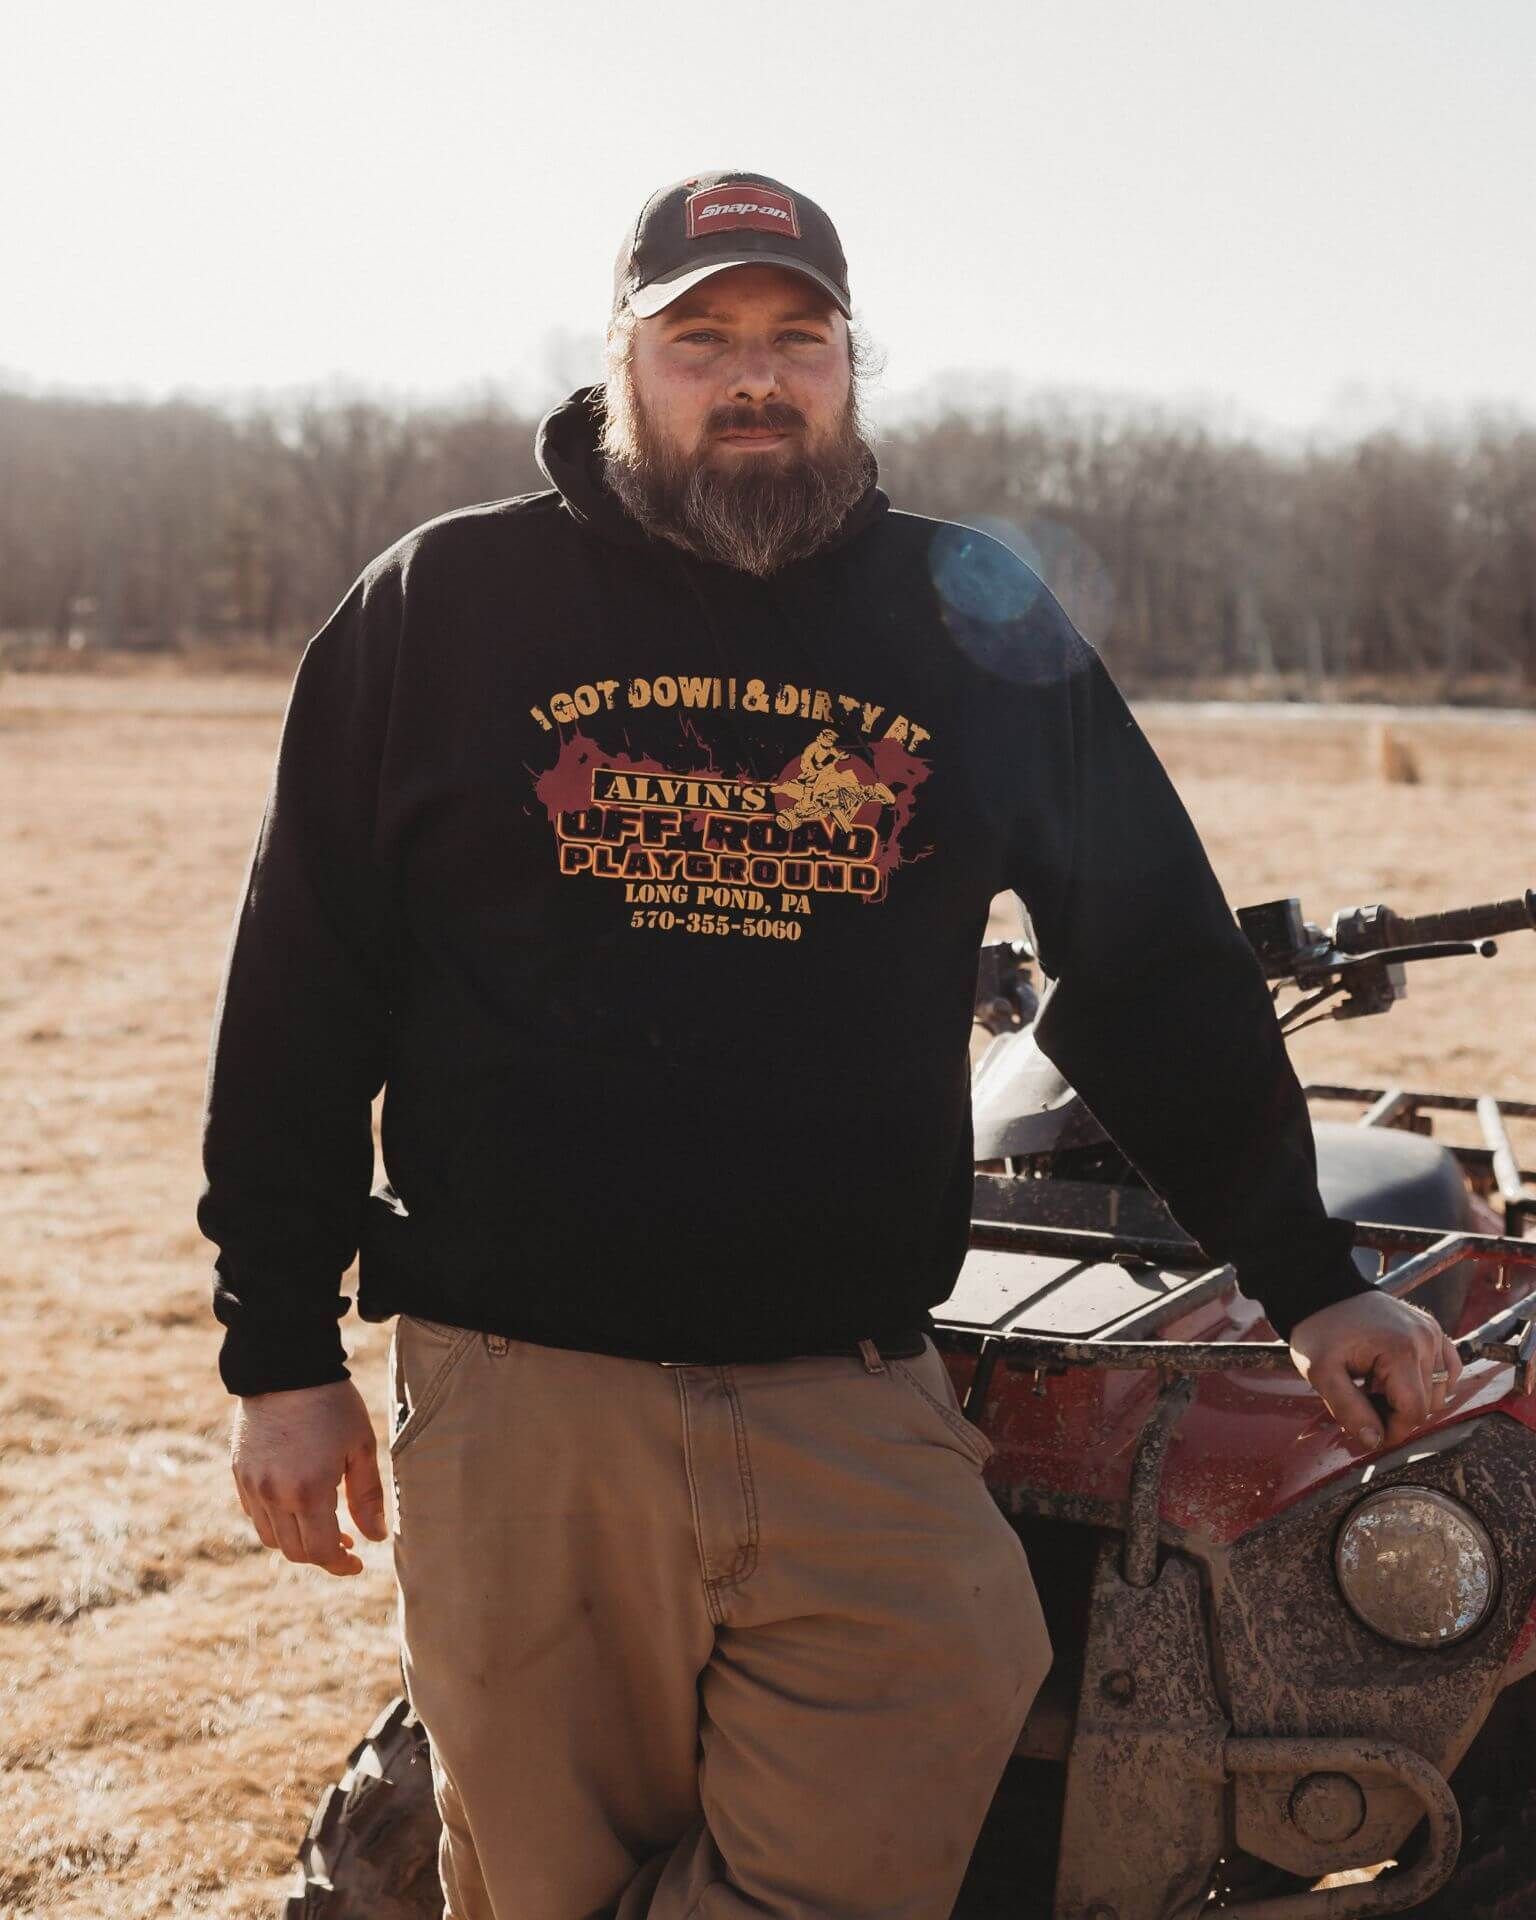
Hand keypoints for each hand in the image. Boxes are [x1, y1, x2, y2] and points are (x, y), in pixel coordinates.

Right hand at [230, 1378, 387, 1575]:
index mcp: (308, 1491)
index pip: (321, 1551)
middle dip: (322, 1555)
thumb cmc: (331, 1404)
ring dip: (297, 1541)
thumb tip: (376, 1537)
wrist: (285, 1367)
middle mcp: (273, 1495)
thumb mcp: (359, 1446)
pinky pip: (254, 1514)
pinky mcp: (238, 1473)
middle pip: (294, 1550)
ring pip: (271, 1537)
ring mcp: (251, 1485)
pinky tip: (296, 1504)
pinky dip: (275, 1521)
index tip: (357, 1561)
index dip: (340, 1564)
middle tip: (345, 1542)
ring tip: (322, 1524)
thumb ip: (367, 1496)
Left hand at [1288, 1290, 1462, 1451]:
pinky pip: (1447, 1369)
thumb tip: (1374, 1441)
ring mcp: (1432, 1332)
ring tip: (1377, 1386)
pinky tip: (1401, 1380)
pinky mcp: (1432, 1329)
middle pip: (1428, 1404)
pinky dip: (1429, 1383)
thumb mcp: (1321, 1373)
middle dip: (1398, 1414)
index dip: (1394, 1431)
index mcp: (1401, 1350)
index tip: (1371, 1433)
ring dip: (1412, 1398)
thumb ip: (1348, 1409)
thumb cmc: (1320, 1331)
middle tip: (1366, 1403)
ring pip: (1440, 1390)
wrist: (1323, 1292)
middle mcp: (1425, 1339)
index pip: (1414, 1411)